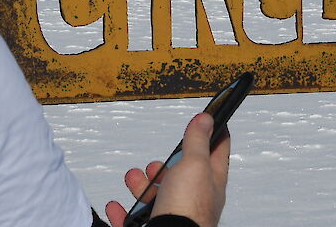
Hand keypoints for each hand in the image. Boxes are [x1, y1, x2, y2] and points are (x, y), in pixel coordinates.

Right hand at [104, 112, 230, 226]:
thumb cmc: (188, 210)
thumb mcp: (194, 165)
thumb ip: (197, 141)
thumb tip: (206, 119)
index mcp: (210, 182)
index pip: (217, 152)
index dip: (214, 135)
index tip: (212, 122)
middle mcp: (194, 200)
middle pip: (181, 178)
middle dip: (165, 167)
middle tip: (157, 162)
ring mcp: (175, 217)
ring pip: (157, 198)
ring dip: (142, 186)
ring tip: (133, 178)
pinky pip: (135, 220)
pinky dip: (123, 213)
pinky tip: (117, 206)